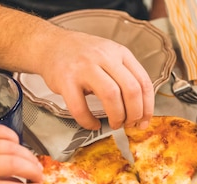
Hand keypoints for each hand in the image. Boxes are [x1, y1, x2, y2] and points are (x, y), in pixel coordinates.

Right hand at [40, 30, 154, 130]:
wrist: (49, 45)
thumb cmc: (82, 56)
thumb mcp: (109, 56)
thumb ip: (125, 76)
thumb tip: (140, 110)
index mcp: (120, 53)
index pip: (143, 82)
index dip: (147, 107)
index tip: (144, 121)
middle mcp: (104, 57)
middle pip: (131, 90)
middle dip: (135, 114)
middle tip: (129, 124)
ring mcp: (84, 67)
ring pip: (111, 96)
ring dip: (117, 117)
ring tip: (114, 124)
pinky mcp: (66, 80)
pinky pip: (81, 107)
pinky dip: (89, 121)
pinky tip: (93, 124)